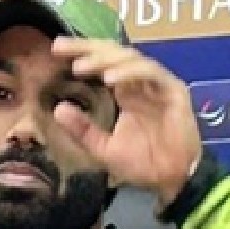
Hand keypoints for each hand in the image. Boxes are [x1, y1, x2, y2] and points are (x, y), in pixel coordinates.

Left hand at [50, 36, 202, 208]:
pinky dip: (130, 72)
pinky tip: (110, 79)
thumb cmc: (141, 163)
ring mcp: (157, 84)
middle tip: (61, 47)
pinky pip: (151, 73)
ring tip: (81, 66)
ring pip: (130, 59)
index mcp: (124, 91)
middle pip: (113, 53)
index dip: (80, 52)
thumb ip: (82, 130)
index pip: (101, 62)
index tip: (56, 49)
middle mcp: (140, 82)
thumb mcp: (103, 149)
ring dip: (105, 60)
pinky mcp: (173, 90)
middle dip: (86, 47)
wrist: (171, 181)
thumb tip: (58, 109)